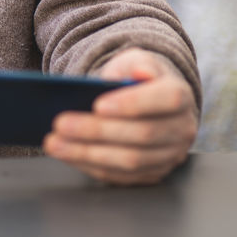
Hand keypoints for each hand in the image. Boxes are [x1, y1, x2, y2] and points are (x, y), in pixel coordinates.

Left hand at [43, 48, 198, 184]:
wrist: (144, 101)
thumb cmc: (136, 79)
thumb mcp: (135, 60)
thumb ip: (136, 63)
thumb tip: (140, 72)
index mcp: (181, 96)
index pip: (167, 100)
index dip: (133, 103)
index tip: (97, 105)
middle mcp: (181, 129)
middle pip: (142, 134)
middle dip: (97, 130)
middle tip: (61, 123)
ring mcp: (169, 156)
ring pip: (130, 161)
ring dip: (88, 153)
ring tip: (54, 142)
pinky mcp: (151, 175)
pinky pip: (120, 176)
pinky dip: (89, 165)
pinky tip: (66, 153)